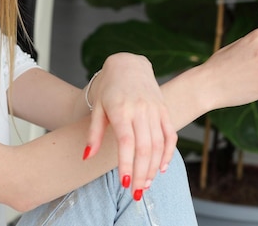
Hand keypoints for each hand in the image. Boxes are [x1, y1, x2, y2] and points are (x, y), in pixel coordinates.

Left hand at [83, 53, 176, 198]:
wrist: (128, 64)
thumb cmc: (109, 88)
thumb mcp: (97, 108)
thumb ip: (93, 133)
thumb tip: (87, 156)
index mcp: (121, 109)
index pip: (126, 143)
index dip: (126, 164)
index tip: (125, 183)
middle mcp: (140, 110)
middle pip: (145, 148)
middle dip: (141, 173)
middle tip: (137, 192)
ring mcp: (155, 110)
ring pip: (158, 144)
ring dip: (154, 167)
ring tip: (146, 184)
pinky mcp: (164, 110)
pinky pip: (170, 135)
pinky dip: (168, 153)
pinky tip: (162, 168)